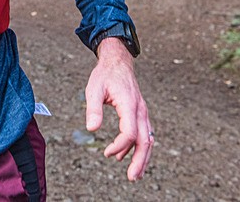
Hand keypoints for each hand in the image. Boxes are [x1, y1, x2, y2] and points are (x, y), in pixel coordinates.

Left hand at [85, 38, 152, 181]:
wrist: (118, 62)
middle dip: (140, 161)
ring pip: (148, 139)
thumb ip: (93, 109)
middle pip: (145, 140)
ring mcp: (142, 112)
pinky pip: (144, 133)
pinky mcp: (140, 113)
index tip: (106, 152)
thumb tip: (92, 129)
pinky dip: (138, 147)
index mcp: (129, 103)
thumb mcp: (93, 89)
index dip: (119, 145)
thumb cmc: (105, 75)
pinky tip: (126, 156)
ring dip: (142, 157)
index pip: (130, 132)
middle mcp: (140, 110)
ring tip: (135, 174)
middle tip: (132, 177)